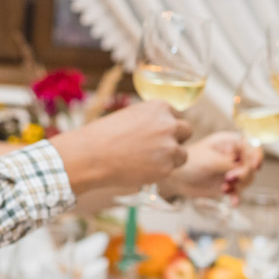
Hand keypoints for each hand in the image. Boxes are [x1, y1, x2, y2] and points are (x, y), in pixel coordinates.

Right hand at [51, 101, 190, 193]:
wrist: (91, 155)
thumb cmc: (106, 135)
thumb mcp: (132, 115)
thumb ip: (153, 119)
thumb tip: (166, 128)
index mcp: (160, 107)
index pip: (177, 116)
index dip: (168, 127)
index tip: (156, 135)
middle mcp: (169, 124)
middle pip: (187, 131)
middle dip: (176, 140)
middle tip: (157, 149)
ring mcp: (169, 146)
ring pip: (183, 153)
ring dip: (171, 158)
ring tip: (147, 161)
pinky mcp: (166, 167)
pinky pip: (172, 169)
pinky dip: (161, 172)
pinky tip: (142, 169)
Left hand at [163, 131, 264, 199]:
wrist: (175, 178)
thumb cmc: (189, 162)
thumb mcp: (211, 160)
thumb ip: (230, 164)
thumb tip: (245, 170)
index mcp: (230, 143)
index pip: (251, 147)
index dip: (256, 156)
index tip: (255, 166)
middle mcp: (232, 156)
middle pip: (251, 165)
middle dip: (244, 174)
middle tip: (229, 178)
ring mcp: (230, 170)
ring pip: (247, 179)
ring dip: (239, 185)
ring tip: (224, 187)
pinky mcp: (226, 184)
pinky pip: (238, 192)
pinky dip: (237, 197)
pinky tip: (233, 202)